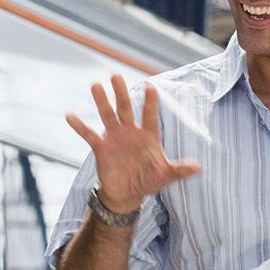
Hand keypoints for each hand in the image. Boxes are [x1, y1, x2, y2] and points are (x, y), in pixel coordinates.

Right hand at [65, 74, 200, 213]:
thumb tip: (199, 168)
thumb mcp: (167, 175)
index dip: (151, 103)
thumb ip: (180, 169)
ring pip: (108, 116)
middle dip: (121, 93)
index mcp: (148, 136)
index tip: (152, 87)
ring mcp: (115, 138)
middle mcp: (131, 132)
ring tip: (95, 85)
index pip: (151, 116)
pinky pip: (90, 135)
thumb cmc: (149, 181)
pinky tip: (70, 116)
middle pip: (126, 108)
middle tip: (116, 75)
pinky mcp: (101, 148)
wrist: (128, 193)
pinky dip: (80, 126)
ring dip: (102, 102)